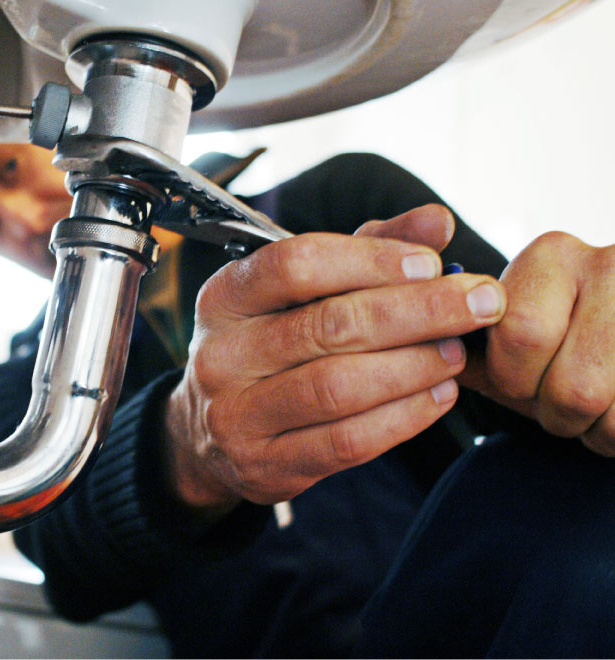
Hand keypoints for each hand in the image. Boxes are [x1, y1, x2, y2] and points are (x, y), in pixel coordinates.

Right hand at [163, 206, 506, 514]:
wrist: (208, 434)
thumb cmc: (269, 345)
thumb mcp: (299, 292)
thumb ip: (366, 250)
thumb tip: (436, 220)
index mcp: (226, 297)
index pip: (295, 264)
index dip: (370, 260)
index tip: (432, 262)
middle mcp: (221, 355)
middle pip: (328, 326)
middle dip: (417, 311)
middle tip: (478, 304)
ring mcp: (237, 416)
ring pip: (339, 387)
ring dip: (414, 366)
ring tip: (458, 352)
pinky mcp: (264, 466)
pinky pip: (346, 442)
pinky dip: (403, 418)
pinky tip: (438, 396)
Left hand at [458, 232, 614, 454]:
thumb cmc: (566, 346)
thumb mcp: (518, 336)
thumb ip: (471, 347)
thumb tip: (430, 353)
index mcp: (552, 256)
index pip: (519, 334)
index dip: (514, 378)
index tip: (522, 378)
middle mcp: (611, 265)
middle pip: (572, 385)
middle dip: (556, 413)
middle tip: (562, 403)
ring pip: (609, 407)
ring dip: (596, 430)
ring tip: (597, 407)